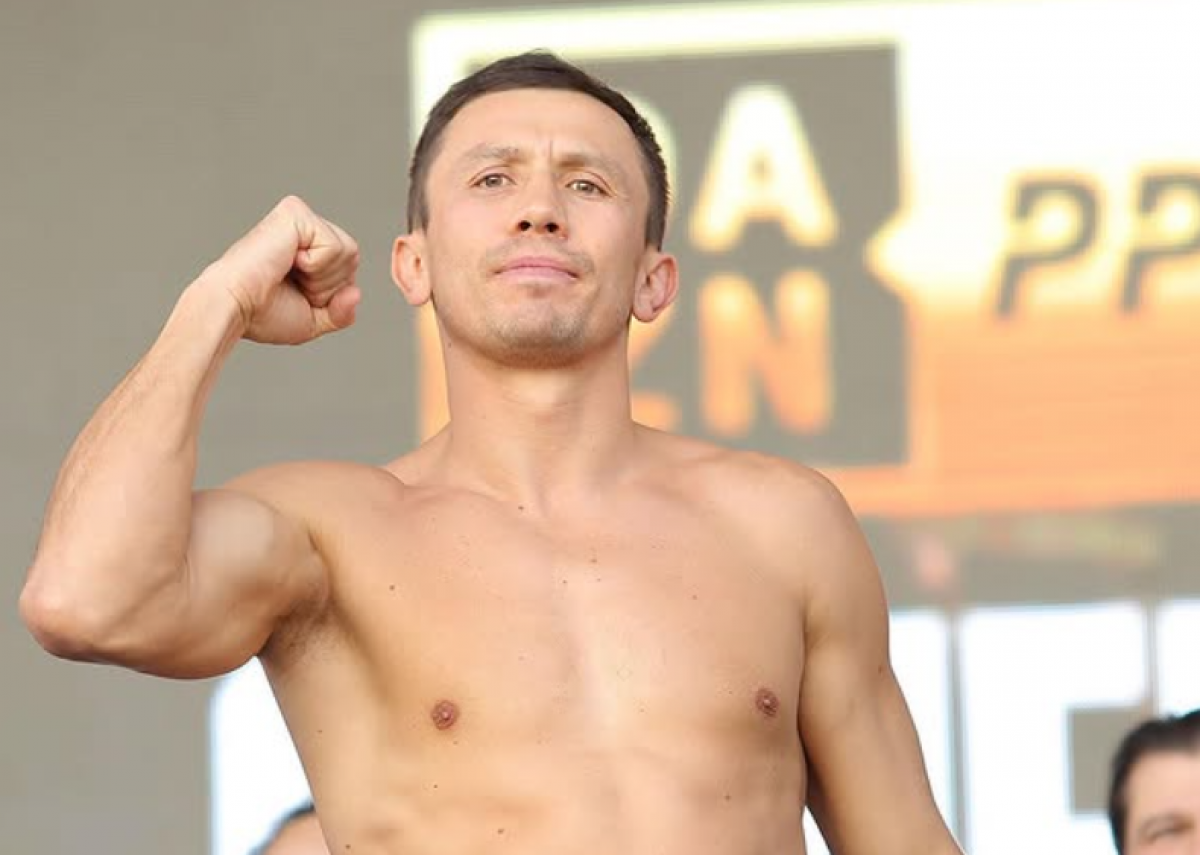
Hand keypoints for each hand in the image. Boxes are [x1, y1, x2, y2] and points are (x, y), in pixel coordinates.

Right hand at [209, 196, 361, 344]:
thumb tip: (356, 293)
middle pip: (352, 259)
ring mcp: (300, 218)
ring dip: (322, 278)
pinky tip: (289, 262)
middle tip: (292, 285)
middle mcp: (305, 229)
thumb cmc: (261, 313)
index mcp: (308, 250)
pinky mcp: (295, 212)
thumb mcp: (313, 320)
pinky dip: (316, 266)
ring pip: (348, 252)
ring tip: (289, 273)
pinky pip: (335, 246)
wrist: (234, 307)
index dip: (330, 294)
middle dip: (328, 286)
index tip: (296, 295)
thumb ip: (341, 312)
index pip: (349, 270)